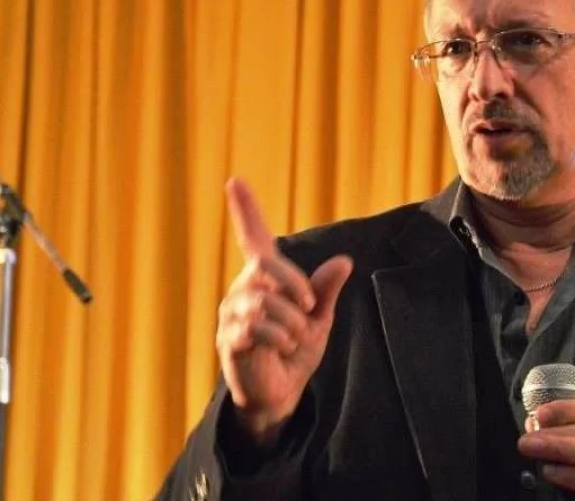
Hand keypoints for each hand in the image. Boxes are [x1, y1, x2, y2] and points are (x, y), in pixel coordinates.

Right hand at [216, 178, 352, 445]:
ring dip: (292, 321)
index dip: (245, 209)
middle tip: (311, 305)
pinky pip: (256, 327)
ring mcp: (231, 314)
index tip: (235, 180)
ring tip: (294, 338)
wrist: (280, 394)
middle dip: (296, 283)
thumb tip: (345, 261)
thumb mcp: (318, 319)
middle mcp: (242, 290)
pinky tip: (282, 347)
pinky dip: (280, 337)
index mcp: (263, 279)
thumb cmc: (295, 352)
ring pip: (266, 301)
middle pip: (266, 264)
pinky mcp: (229, 339)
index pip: (253, 238)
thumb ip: (326, 290)